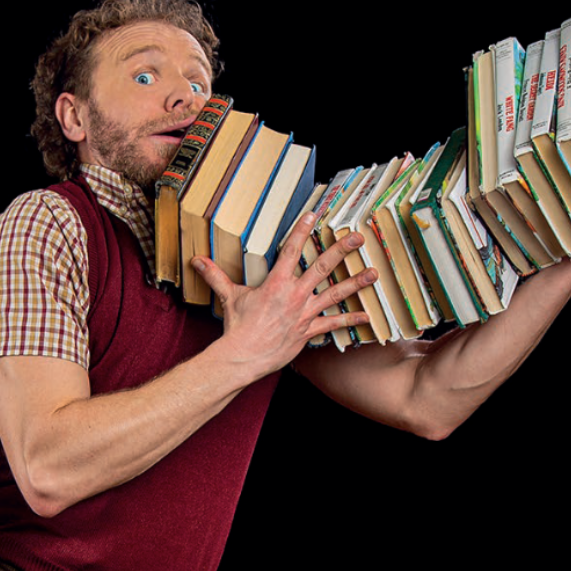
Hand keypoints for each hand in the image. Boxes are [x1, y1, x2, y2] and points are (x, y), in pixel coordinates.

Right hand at [190, 211, 378, 373]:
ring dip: (356, 283)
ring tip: (373, 273)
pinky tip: (367, 317)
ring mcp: (305, 313)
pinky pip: (333, 324)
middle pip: (323, 267)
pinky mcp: (309, 331)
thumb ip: (216, 276)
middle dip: (342, 250)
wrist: (243, 356)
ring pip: (335, 294)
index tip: (313, 215)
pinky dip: (350, 320)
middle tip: (357, 239)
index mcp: (276, 282)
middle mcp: (294, 294)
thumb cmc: (237, 327)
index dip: (302, 230)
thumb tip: (197, 260)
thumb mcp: (228, 297)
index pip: (292, 249)